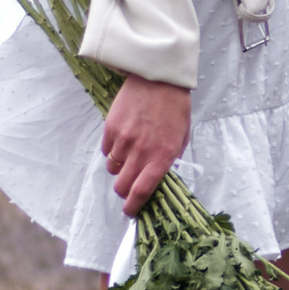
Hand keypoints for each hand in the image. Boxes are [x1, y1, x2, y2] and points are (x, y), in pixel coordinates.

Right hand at [101, 75, 189, 211]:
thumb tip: (156, 178)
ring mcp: (124, 140)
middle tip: (128, 184)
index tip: (131, 211)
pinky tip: (123, 137)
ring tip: (129, 153)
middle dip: (123, 191)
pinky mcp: (111, 128)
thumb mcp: (181, 137)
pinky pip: (106, 150)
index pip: (142, 191)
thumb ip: (169, 160)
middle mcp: (141, 151)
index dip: (134, 206)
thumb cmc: (175, 108)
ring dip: (119, 167)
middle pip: (121, 186)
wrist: (159, 78)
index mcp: (162, 156)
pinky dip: (112, 150)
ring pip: (112, 168)